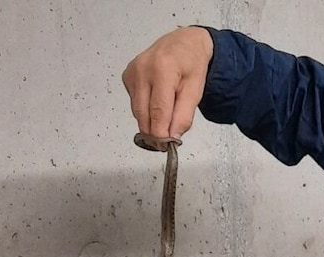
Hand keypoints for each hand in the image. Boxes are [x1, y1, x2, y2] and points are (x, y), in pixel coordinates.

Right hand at [122, 27, 214, 142]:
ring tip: (166, 117)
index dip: (160, 134)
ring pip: (138, 112)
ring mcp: (132, 72)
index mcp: (162, 70)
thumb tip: (172, 137)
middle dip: (154, 132)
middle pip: (143, 115)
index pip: (157, 112)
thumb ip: (184, 116)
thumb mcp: (196, 91)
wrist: (184, 43)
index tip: (166, 147)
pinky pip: (135, 103)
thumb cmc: (192, 65)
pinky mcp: (127, 76)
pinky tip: (156, 101)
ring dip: (150, 121)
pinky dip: (146, 110)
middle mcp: (142, 69)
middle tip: (166, 142)